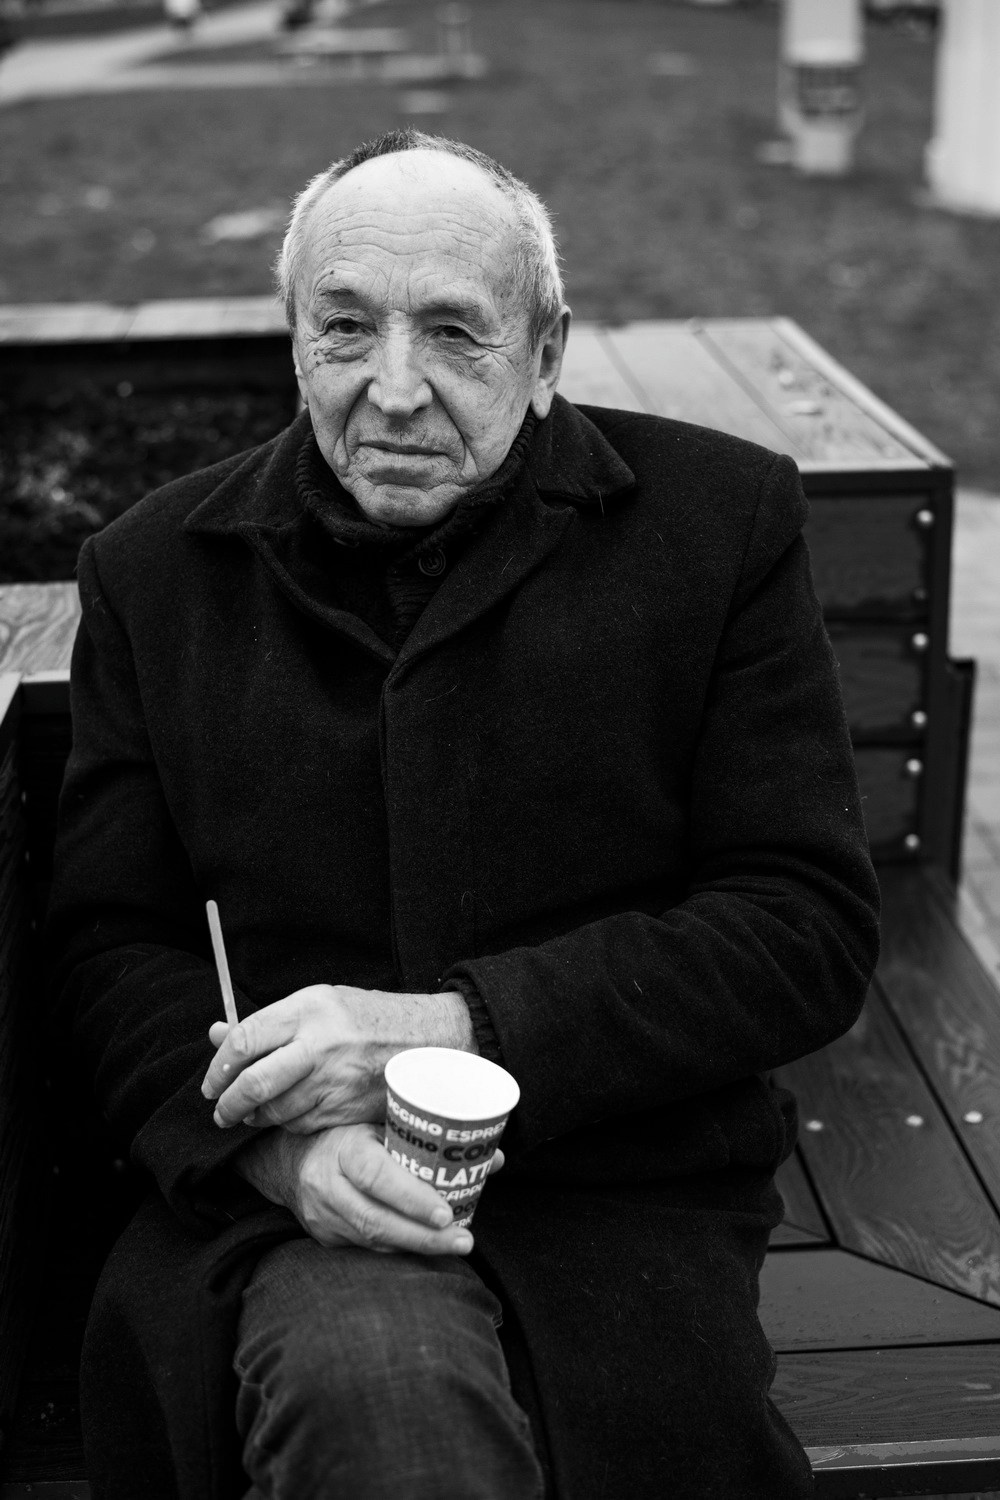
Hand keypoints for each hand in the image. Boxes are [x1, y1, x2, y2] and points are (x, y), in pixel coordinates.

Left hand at [201, 983, 474, 1132]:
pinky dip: (286, 1124)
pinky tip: (287, 1115)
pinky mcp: (347, 1108)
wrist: (427, 1040)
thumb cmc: (367, 1018)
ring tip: (251, 1114)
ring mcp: (335, 1079)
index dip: (218, 1066)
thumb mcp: (318, 1004)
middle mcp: (319, 1044)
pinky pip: (301, 1124)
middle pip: (253, 1082)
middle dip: (227, 1103)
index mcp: (308, 1009)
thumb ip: (268, 1023)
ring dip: (255, 1118)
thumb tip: (215, 1033)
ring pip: (274, 1110)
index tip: (211, 1083)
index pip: (244, 1039)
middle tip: (219, 1111)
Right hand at [236, 1122, 502, 1254]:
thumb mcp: (381, 1121)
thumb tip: (493, 1158)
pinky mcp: (324, 1237)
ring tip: (455, 1244)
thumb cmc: (348, 1131)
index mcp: (342, 1149)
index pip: (376, 1177)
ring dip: (417, 1245)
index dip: (411, 1198)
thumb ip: (432, 1139)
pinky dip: (399, 1246)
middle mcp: (327, 1185)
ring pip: (374, 1240)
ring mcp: (323, 1217)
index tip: (446, 1213)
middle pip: (377, 1220)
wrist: (290, 1156)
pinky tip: (426, 1244)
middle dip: (424, 1236)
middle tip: (464, 1240)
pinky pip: (367, 1247)